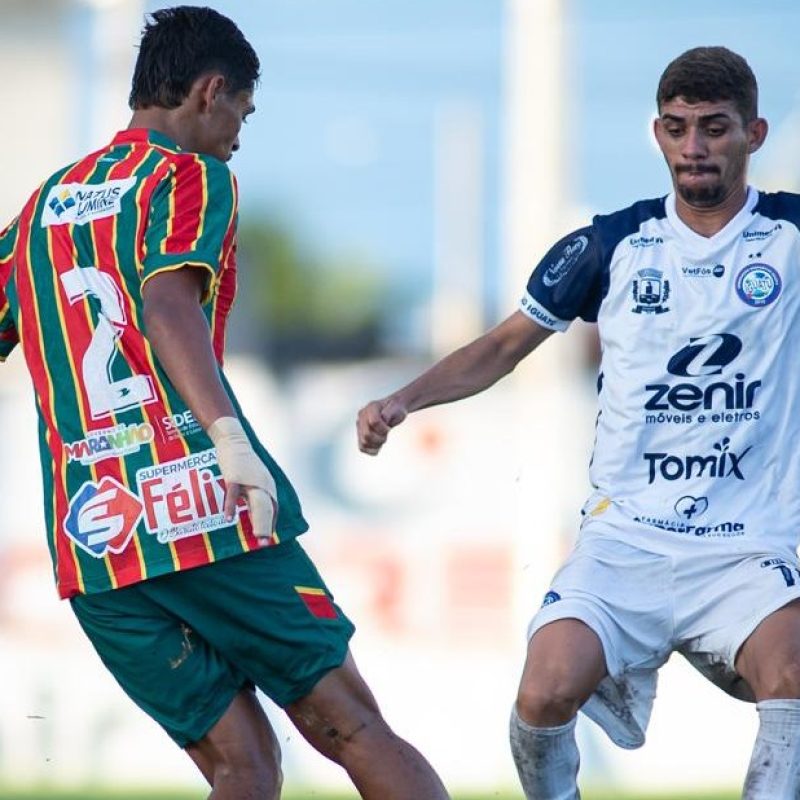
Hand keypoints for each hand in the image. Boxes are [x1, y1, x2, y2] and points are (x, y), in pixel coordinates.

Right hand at [207, 416, 277, 543]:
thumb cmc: (242, 463)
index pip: (273, 509)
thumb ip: (254, 495)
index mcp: (268, 487)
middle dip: (267, 527)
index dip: (271, 523)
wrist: (233, 441)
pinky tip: (228, 518)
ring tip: (257, 537)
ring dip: (258, 522)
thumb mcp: (253, 480)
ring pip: (257, 504)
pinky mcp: (235, 476)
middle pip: (267, 509)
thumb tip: (253, 512)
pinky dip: (230, 506)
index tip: (268, 538)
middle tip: (265, 544)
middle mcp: (263, 484)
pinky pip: (233, 493)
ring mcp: (250, 480)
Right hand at [357, 396, 407, 454]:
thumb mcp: (397, 408)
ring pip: (364, 443)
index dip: (384, 429)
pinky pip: (362, 448)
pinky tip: (379, 445)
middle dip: (380, 438)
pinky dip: (372, 450)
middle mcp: (362, 416)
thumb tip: (383, 419)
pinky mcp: (360, 434)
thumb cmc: (396, 409)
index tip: (389, 428)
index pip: (374, 423)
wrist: (394, 409)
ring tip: (383, 439)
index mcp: (371, 407)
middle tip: (386, 435)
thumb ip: (388, 413)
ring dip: (376, 445)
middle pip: (367, 435)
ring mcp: (360, 425)